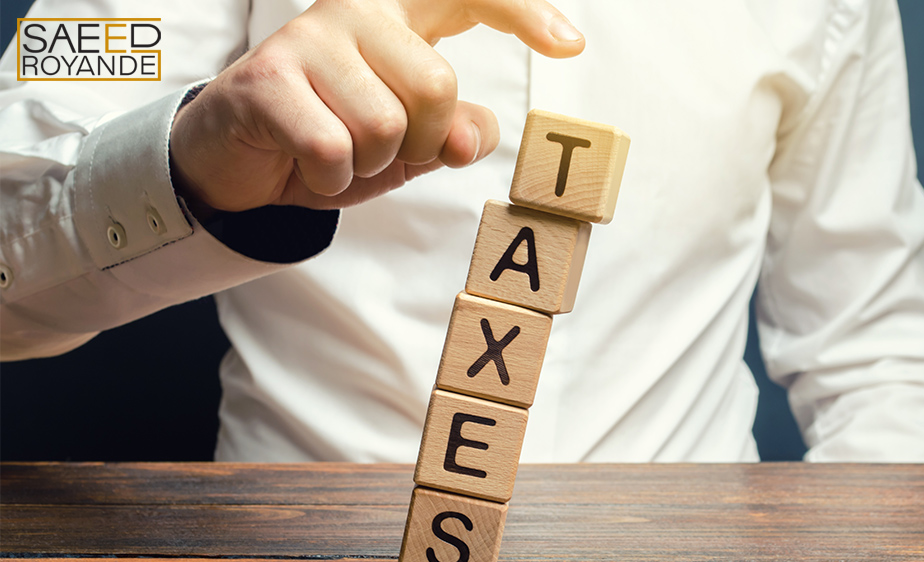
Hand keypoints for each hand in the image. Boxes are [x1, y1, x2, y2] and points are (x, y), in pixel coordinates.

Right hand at [169, 0, 584, 214]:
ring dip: (369, 165)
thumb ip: (451, 133)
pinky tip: (308, 165)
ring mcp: (308, 40)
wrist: (238, 160)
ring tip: (338, 153)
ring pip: (386, 126)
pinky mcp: (267, 79)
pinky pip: (333, 149)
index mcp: (398, 15)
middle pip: (437, 87)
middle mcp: (355, 11)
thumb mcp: (408, 145)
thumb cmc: (330, 140)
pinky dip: (330, 179)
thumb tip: (474, 137)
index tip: (570, 44)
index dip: (523, 13)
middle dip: (419, 143)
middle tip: (383, 150)